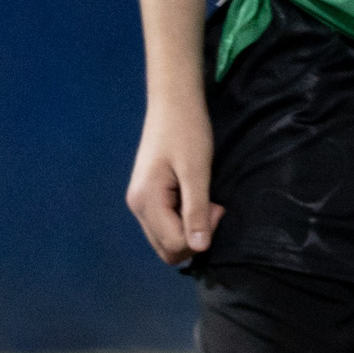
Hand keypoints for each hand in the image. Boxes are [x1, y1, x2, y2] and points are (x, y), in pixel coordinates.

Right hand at [125, 100, 221, 264]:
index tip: (216, 207)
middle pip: (166, 250)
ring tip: (204, 203)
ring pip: (166, 242)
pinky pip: (165, 228)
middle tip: (211, 208)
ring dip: (189, 232)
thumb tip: (199, 248)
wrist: (173, 102)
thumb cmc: (187, 131)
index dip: (201, 236)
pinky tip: (193, 202)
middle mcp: (137, 207)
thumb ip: (196, 210)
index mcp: (146, 201)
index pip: (174, 244)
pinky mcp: (147, 199)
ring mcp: (140, 204)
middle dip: (194, 239)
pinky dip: (183, 224)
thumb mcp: (196, 171)